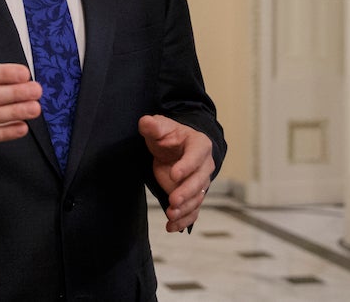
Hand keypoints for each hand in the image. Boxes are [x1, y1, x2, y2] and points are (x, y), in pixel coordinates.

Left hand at [138, 114, 214, 232]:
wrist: (174, 148)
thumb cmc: (169, 136)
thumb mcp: (159, 127)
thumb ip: (153, 126)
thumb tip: (145, 122)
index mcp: (199, 145)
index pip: (196, 156)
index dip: (187, 166)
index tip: (174, 175)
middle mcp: (204, 165)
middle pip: (200, 181)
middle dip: (187, 192)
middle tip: (173, 200)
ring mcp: (200, 182)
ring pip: (197, 198)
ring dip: (185, 209)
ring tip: (170, 215)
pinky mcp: (193, 196)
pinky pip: (193, 210)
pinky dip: (184, 220)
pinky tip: (171, 227)